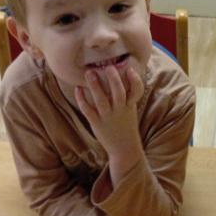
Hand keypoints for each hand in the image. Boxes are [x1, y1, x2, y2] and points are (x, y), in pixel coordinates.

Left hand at [75, 65, 144, 179]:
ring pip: (101, 100)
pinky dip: (82, 99)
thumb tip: (121, 76)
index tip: (131, 70)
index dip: (135, 80)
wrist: (124, 148)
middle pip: (118, 92)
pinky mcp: (97, 123)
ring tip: (90, 73)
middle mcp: (120, 110)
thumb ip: (127, 96)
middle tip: (107, 66)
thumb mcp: (130, 110)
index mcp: (130, 105)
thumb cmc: (126, 126)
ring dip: (95, 86)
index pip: (136, 91)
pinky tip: (78, 89)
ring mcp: (108, 117)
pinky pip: (88, 110)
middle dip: (113, 79)